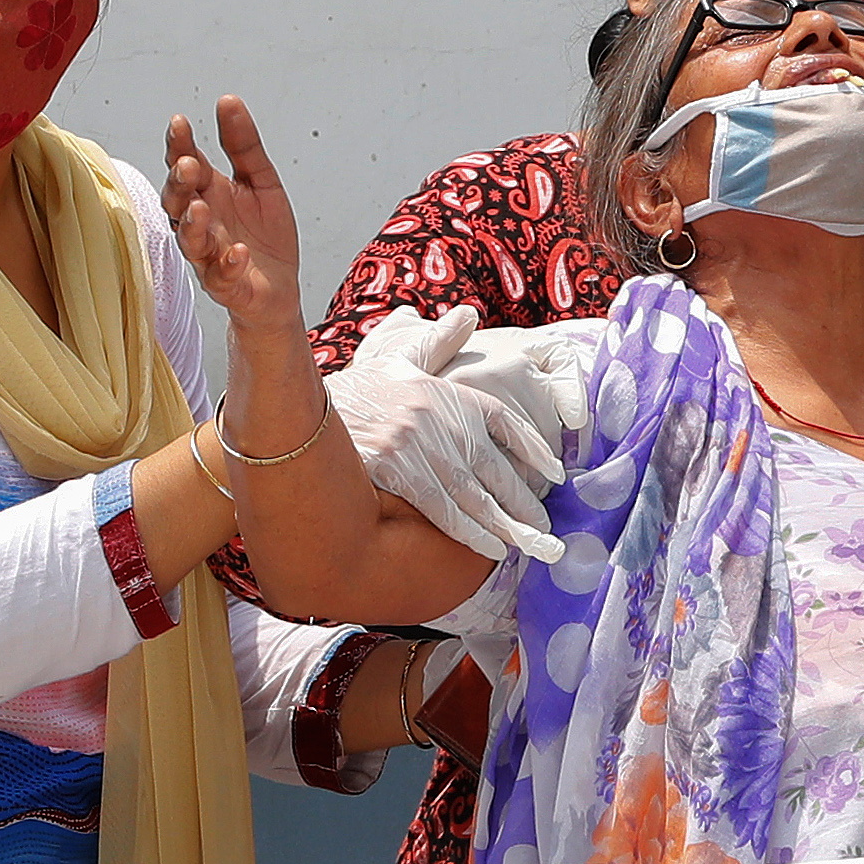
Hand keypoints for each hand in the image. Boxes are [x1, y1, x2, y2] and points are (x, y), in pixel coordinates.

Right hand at [164, 95, 305, 336]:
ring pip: (191, 241)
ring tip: (201, 208)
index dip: (180, 146)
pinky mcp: (227, 285)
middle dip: (180, 184)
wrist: (280, 287)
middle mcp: (201, 223)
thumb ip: (244, 145)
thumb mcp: (261, 181)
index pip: (186, 165)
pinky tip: (237, 251)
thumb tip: (228, 102)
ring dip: (194, 224)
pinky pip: (221, 276)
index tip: (180, 123)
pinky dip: (227, 264)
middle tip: (188, 166)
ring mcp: (210, 256)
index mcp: (208, 193)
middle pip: (178, 201)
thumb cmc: (263, 234)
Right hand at [330, 307, 568, 562]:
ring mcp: (422, 447)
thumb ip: (439, 341)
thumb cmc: (361, 390)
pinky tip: (492, 549)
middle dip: (525, 503)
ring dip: (507, 526)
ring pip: (476, 497)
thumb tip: (468, 314)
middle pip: (497, 469)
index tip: (553, 472)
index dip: (533, 449)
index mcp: (452, 393)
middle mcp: (444, 420)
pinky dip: (471, 533)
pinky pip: (444, 509)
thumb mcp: (402, 359)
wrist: (309, 410)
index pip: (506, 422)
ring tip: (531, 546)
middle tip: (547, 529)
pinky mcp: (400, 472)